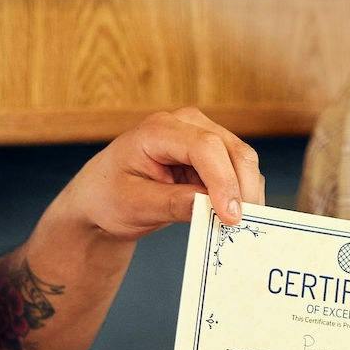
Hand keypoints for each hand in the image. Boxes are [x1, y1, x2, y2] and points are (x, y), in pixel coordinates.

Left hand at [54, 108, 264, 241]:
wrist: (103, 198)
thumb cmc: (109, 197)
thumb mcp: (135, 205)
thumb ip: (173, 204)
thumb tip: (212, 208)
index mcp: (158, 130)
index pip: (204, 148)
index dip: (223, 181)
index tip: (230, 216)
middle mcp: (185, 124)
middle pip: (232, 149)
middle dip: (243, 188)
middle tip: (242, 225)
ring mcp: (201, 134)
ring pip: (241, 158)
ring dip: (246, 191)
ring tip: (238, 224)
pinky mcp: (212, 153)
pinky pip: (238, 169)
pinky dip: (241, 192)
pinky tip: (233, 215)